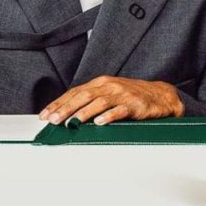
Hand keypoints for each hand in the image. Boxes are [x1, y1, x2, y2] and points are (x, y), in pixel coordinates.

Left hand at [40, 76, 184, 125]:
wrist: (161, 95)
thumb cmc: (132, 97)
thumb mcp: (109, 94)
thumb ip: (91, 101)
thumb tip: (66, 115)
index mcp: (101, 83)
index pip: (74, 92)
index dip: (58, 103)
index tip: (45, 115)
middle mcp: (109, 86)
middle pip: (83, 96)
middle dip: (65, 108)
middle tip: (53, 120)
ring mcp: (122, 94)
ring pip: (99, 102)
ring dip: (83, 113)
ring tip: (72, 122)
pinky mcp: (135, 104)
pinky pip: (120, 110)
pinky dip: (109, 116)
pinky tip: (99, 122)